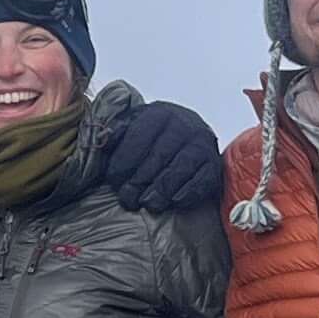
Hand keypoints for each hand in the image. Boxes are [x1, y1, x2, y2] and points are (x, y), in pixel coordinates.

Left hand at [99, 95, 223, 215]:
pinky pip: (202, 180)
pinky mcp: (214, 163)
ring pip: (180, 169)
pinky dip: (188, 193)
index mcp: (158, 113)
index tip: (114, 181)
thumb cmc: (152, 135)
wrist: (188, 132)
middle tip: (127, 199)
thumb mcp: (132, 125)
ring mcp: (202, 143)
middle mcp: (183, 124)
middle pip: (158, 156)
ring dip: (162, 190)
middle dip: (140, 181)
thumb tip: (104, 139)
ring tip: (148, 204)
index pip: (138, 139)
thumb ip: (117, 132)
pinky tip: (174, 202)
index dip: (123, 163)